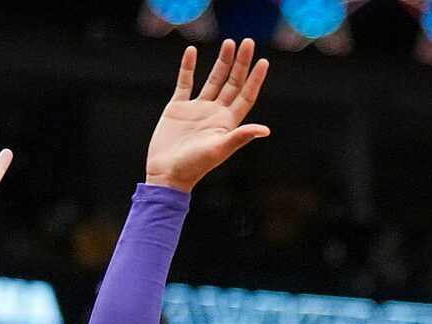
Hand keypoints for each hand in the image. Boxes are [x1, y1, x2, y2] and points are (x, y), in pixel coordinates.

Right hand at [144, 39, 269, 192]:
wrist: (167, 173)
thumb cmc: (194, 166)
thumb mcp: (218, 150)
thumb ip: (240, 137)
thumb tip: (265, 130)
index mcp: (227, 123)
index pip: (245, 96)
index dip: (255, 79)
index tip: (263, 61)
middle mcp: (215, 113)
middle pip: (232, 83)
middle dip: (240, 63)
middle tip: (247, 42)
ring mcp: (197, 109)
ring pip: (213, 79)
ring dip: (221, 62)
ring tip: (229, 43)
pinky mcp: (178, 108)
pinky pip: (185, 83)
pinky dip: (187, 67)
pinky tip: (191, 52)